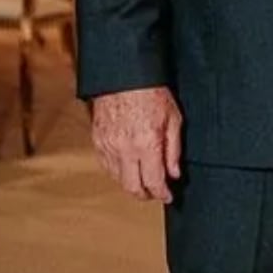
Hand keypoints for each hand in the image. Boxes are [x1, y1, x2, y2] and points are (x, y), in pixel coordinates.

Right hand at [90, 86, 183, 202]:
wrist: (123, 76)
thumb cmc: (151, 92)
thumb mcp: (173, 119)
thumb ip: (174, 150)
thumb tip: (174, 173)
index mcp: (146, 144)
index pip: (153, 182)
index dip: (162, 194)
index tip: (168, 196)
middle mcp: (125, 149)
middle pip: (132, 188)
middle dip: (145, 195)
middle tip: (155, 193)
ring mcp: (108, 146)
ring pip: (118, 179)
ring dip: (131, 184)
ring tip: (143, 180)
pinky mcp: (97, 141)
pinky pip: (106, 166)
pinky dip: (118, 172)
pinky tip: (128, 168)